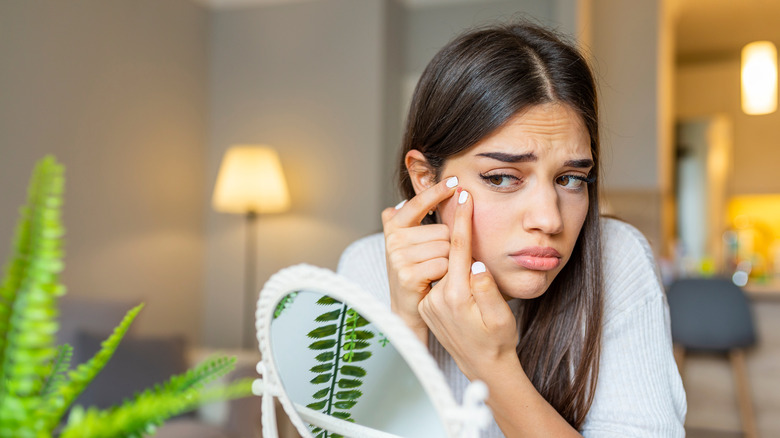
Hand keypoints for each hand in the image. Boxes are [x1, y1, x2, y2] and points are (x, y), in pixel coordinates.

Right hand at [381, 177, 457, 341]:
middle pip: (442, 230)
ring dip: (449, 261)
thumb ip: (414, 217)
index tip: (455, 182)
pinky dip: (446, 274)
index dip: (436, 191)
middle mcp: (393, 239)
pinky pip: (443, 264)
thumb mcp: (412, 242)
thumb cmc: (417, 272)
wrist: (408, 309)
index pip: (418, 203)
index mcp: (394, 226)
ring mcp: (398, 257)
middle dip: (448, 245)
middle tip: (436, 261)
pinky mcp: (407, 274)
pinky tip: (435, 281)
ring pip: (445, 247)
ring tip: (436, 272)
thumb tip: (417, 194)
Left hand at [418, 189, 518, 380]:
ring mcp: (430, 303)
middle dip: (454, 229)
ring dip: (450, 250)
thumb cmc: (498, 341)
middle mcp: (438, 298)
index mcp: (457, 296)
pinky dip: (446, 267)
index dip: (461, 219)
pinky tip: (456, 266)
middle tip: (458, 201)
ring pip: (441, 264)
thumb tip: (476, 264)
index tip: (463, 195)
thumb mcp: (501, 316)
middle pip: (445, 252)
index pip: (458, 248)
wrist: (484, 366)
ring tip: (460, 238)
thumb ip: (488, 290)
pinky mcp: (427, 306)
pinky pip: (439, 278)